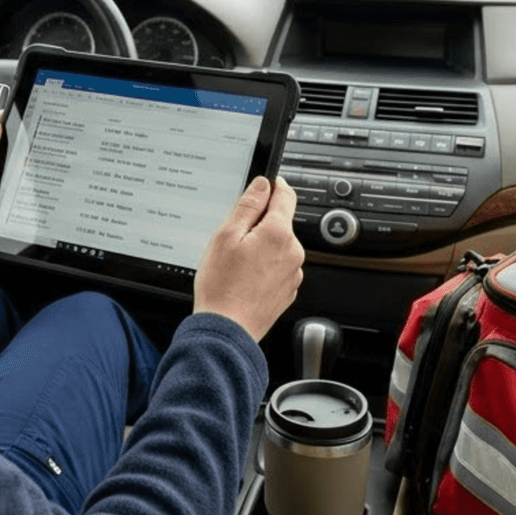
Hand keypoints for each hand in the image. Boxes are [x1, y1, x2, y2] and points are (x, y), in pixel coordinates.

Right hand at [193, 176, 302, 341]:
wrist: (228, 329)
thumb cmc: (222, 286)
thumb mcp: (226, 236)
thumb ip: (248, 205)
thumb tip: (262, 185)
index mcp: (279, 233)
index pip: (286, 195)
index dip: (274, 185)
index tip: (266, 185)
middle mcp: (293, 251)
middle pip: (281, 222)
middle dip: (261, 224)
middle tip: (235, 238)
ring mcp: (293, 273)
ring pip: (279, 246)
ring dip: (263, 247)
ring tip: (237, 264)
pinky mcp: (288, 290)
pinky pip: (278, 268)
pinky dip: (265, 267)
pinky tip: (245, 278)